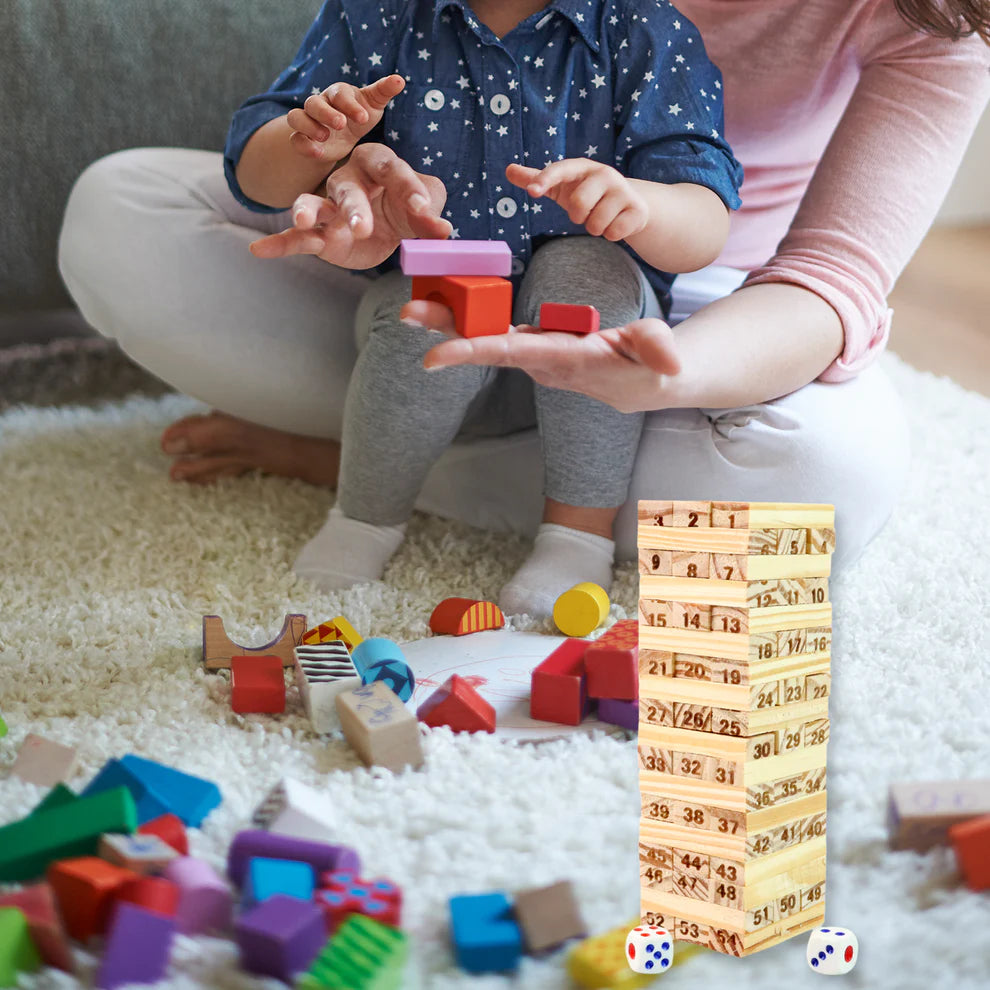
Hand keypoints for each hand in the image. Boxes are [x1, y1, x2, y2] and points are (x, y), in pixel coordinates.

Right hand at [250, 143, 451, 269]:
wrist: (392, 227)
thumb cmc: (408, 206)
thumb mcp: (427, 209)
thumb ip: (432, 217)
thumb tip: (443, 230)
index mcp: (378, 163)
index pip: (393, 171)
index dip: (409, 190)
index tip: (423, 210)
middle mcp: (349, 179)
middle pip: (349, 188)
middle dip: (355, 207)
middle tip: (363, 227)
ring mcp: (330, 206)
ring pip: (316, 205)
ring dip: (308, 212)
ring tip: (302, 221)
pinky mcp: (320, 234)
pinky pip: (296, 238)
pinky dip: (278, 244)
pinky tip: (258, 250)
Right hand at [286, 74, 404, 163]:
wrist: (345, 136)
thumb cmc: (359, 115)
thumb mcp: (373, 104)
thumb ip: (384, 91)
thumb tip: (400, 80)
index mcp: (338, 94)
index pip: (339, 93)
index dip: (349, 105)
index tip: (363, 118)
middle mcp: (319, 104)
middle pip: (313, 102)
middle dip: (326, 113)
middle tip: (341, 124)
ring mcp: (308, 121)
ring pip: (297, 117)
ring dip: (309, 126)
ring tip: (325, 137)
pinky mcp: (303, 139)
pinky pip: (295, 139)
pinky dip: (304, 145)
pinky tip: (318, 153)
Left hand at [401, 300, 680, 413]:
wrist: (641, 383)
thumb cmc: (648, 367)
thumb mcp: (658, 356)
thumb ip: (660, 352)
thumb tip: (670, 363)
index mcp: (562, 359)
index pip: (511, 353)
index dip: (472, 351)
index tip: (433, 355)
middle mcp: (539, 360)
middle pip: (486, 343)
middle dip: (446, 329)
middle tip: (407, 312)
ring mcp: (533, 354)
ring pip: (485, 335)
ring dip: (449, 319)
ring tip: (413, 303)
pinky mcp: (532, 345)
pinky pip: (495, 329)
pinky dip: (468, 316)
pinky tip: (443, 299)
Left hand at [506, 160, 648, 241]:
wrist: (630, 203)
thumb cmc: (587, 193)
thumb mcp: (562, 186)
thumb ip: (536, 179)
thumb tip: (508, 170)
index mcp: (582, 167)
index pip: (560, 170)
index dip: (545, 180)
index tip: (532, 191)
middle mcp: (604, 174)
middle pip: (578, 205)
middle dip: (578, 217)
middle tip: (586, 212)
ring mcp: (623, 191)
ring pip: (596, 224)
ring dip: (595, 228)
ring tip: (603, 217)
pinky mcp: (637, 210)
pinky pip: (613, 233)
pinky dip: (611, 234)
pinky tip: (617, 223)